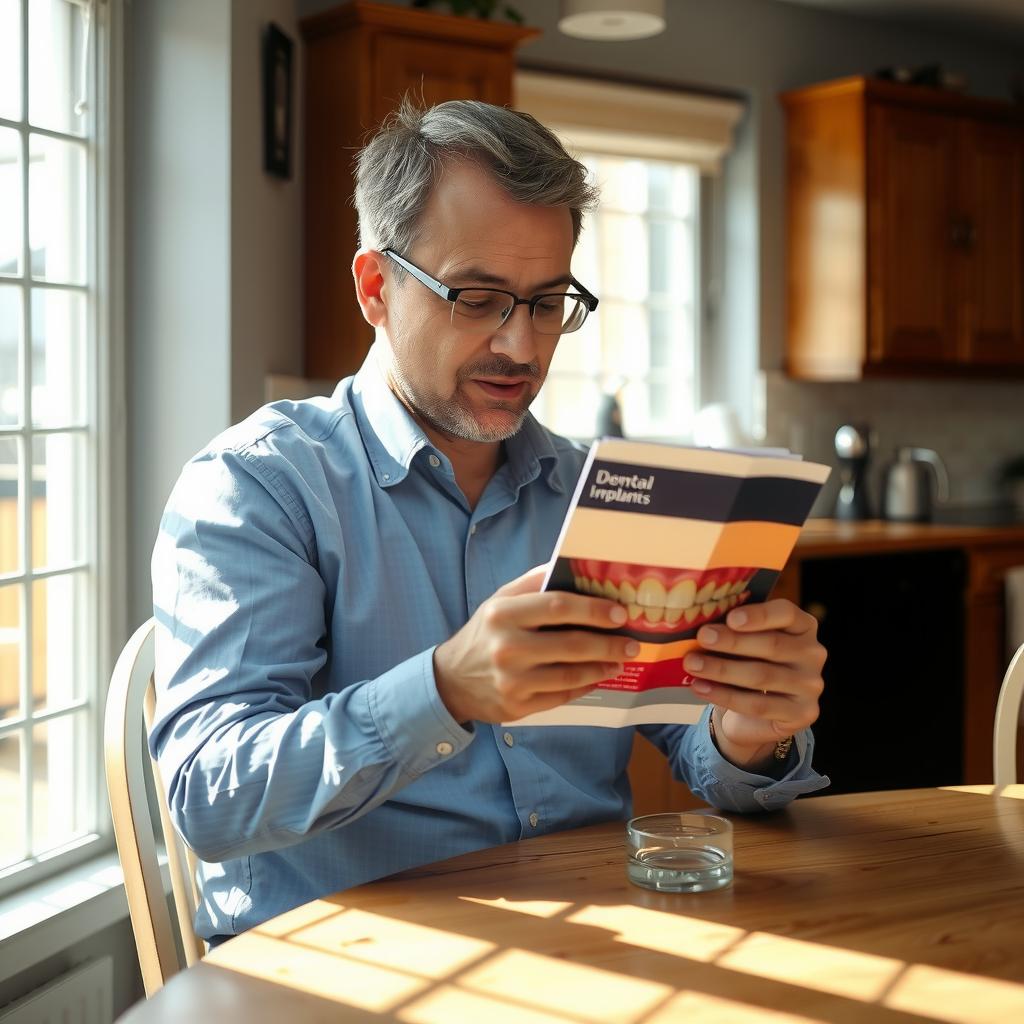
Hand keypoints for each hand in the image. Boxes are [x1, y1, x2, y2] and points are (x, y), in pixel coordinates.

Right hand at [433, 565, 639, 723]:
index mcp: (502, 614)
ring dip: (602, 667)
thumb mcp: (499, 601)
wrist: (452, 680)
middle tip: (632, 643)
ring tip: (620, 660)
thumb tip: (571, 565)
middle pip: (571, 644)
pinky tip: (597, 676)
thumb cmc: (484, 633)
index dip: (593, 609)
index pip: (557, 607)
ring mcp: (512, 680)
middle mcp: (506, 647)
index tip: (619, 613)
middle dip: (609, 643)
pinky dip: (586, 685)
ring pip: (571, 673)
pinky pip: (562, 695)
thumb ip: (532, 583)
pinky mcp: (518, 706)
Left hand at [682, 599, 825, 770]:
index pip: (786, 613)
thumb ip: (733, 629)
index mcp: (802, 625)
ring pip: (762, 676)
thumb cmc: (748, 662)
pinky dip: (725, 696)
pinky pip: (759, 705)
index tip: (731, 618)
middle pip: (772, 645)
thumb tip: (701, 622)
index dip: (759, 615)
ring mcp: (811, 686)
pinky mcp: (802, 714)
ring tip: (692, 664)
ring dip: (722, 669)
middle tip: (702, 638)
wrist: (757, 713)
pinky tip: (700, 688)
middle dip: (733, 642)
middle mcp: (813, 653)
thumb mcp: (745, 642)